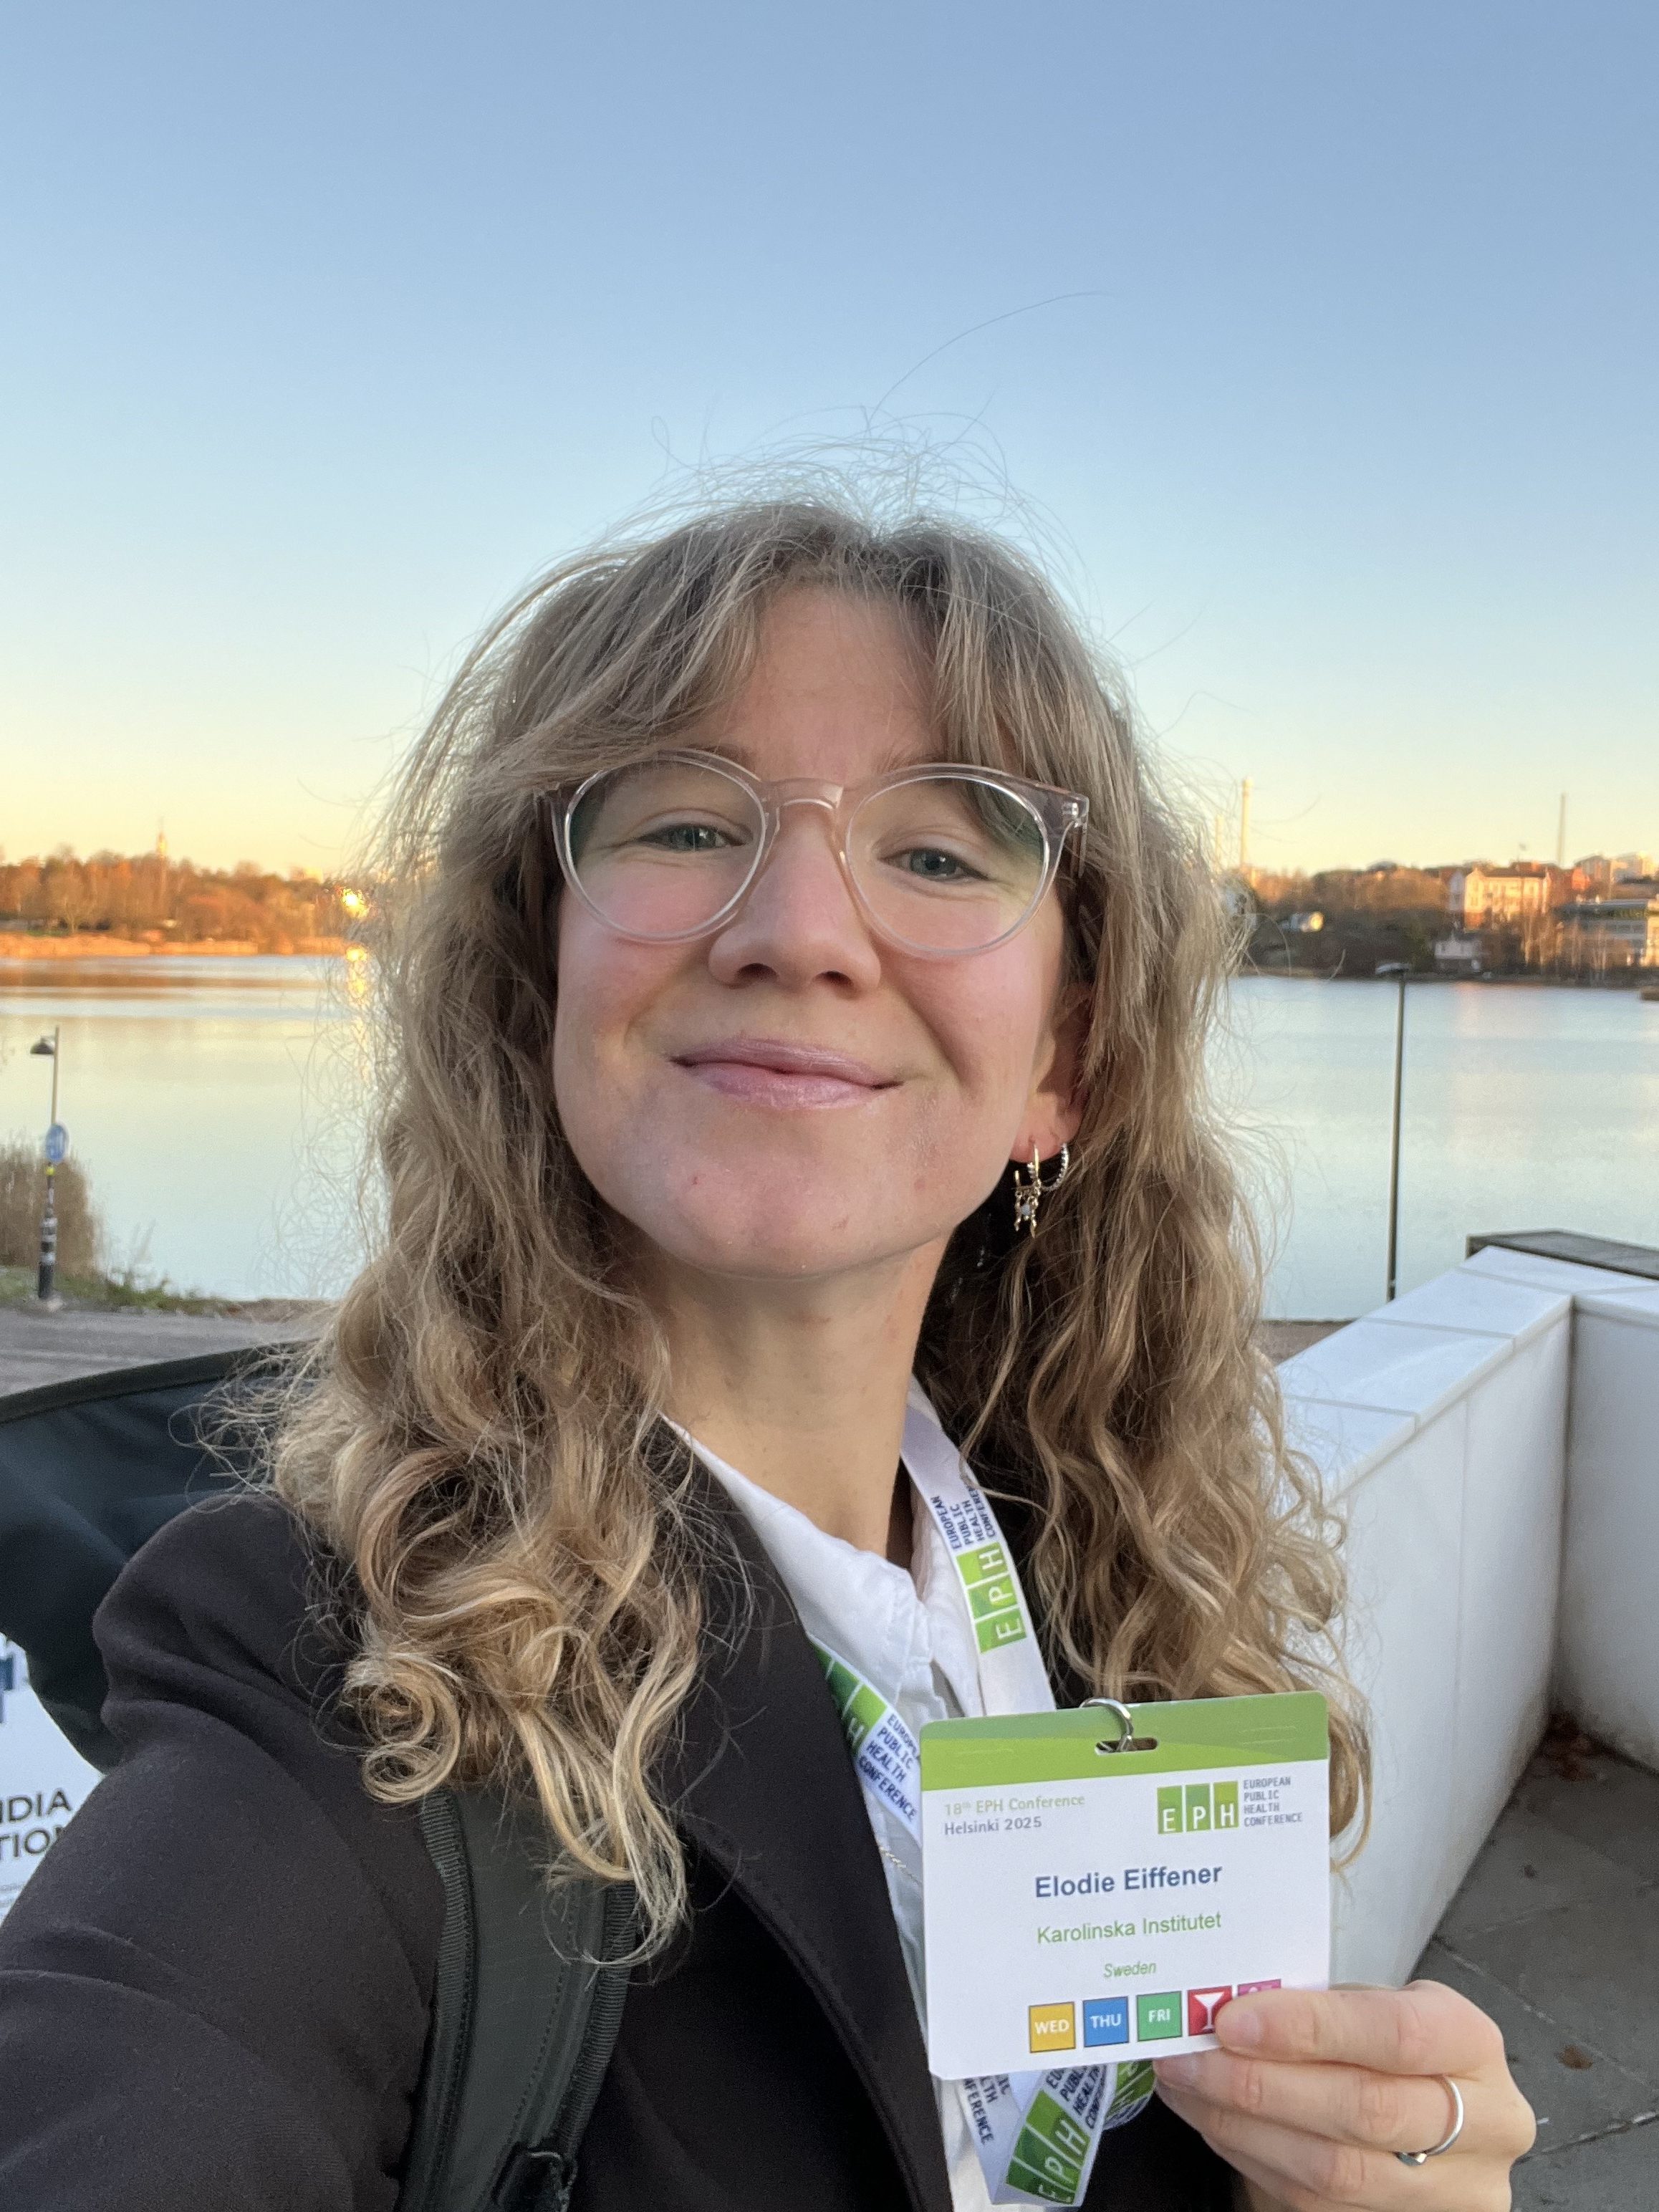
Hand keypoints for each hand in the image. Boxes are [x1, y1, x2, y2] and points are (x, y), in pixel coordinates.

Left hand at [1151, 1981, 1534, 2209]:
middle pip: (1364, 2112)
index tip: (1234, 2020)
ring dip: (1243, 2128)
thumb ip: (1318, 2009)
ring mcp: (1458, 2192)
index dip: (1312, 2028)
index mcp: (1471, 2042)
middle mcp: (1484, 2123)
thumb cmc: (1386, 2045)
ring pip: (1337, 2173)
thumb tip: (1223, 2009)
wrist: (1429, 2111)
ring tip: (1187, 2087)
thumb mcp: (1373, 2006)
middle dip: (1260, 2084)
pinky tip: (1215, 2123)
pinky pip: (1319, 2207)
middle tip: (1189, 2058)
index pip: (1397, 2034)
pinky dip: (1255, 2160)